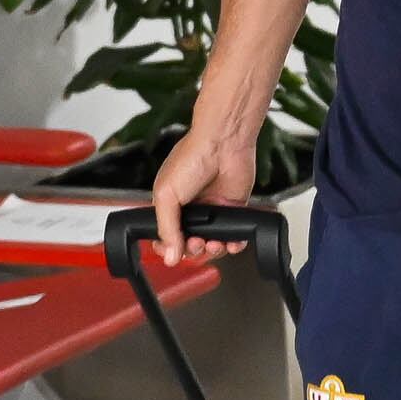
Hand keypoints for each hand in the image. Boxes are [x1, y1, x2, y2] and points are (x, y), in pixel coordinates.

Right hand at [150, 122, 257, 256]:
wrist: (223, 143)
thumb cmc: (192, 157)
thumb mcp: (167, 194)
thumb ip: (166, 227)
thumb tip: (170, 256)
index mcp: (170, 204)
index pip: (166, 236)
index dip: (168, 248)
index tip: (172, 253)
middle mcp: (191, 208)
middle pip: (190, 244)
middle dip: (193, 250)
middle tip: (196, 243)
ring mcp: (213, 209)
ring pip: (213, 242)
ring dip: (213, 249)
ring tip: (214, 243)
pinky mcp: (233, 208)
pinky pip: (234, 234)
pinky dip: (234, 243)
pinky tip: (231, 242)